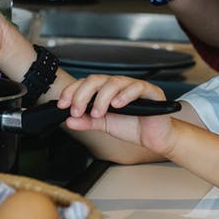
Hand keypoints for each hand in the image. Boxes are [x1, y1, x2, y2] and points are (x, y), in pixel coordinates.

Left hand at [57, 74, 174, 153]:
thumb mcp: (105, 125)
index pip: (85, 84)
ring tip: (98, 113)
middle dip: (82, 94)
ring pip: (114, 82)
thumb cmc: (134, 126)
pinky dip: (125, 95)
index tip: (62, 105)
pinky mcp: (150, 92)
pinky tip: (118, 105)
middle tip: (77, 110)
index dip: (72, 92)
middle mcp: (119, 86)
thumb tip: (70, 120)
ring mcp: (134, 87)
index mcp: (106, 91)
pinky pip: (137, 87)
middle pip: (97, 80)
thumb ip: (88, 122)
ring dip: (102, 97)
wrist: (156, 138)